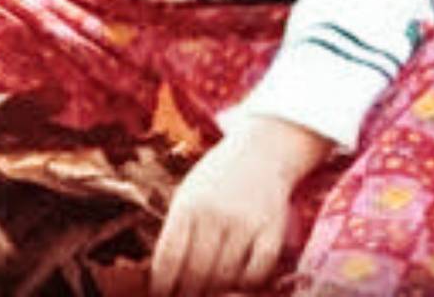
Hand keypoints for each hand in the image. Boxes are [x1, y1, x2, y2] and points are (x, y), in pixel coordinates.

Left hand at [149, 114, 331, 296]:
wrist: (263, 151)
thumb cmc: (218, 179)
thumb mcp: (189, 193)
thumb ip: (176, 231)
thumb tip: (162, 278)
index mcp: (188, 204)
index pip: (168, 259)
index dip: (162, 286)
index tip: (162, 295)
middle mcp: (216, 213)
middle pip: (196, 273)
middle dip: (188, 293)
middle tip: (187, 296)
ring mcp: (246, 222)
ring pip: (225, 278)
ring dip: (215, 292)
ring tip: (210, 291)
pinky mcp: (272, 230)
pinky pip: (256, 273)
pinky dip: (246, 285)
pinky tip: (238, 282)